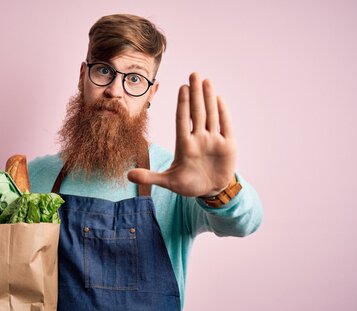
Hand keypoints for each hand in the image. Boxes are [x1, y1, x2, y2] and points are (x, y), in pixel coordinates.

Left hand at [128, 72, 235, 196]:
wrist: (209, 191)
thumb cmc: (188, 184)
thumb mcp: (168, 182)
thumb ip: (150, 177)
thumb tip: (128, 176)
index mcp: (184, 146)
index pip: (182, 120)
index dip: (183, 104)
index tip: (182, 87)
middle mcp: (199, 139)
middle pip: (197, 112)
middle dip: (196, 94)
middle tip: (194, 74)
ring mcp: (214, 141)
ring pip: (211, 115)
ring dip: (209, 98)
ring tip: (206, 81)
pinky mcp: (228, 146)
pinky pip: (225, 126)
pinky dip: (223, 113)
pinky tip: (219, 98)